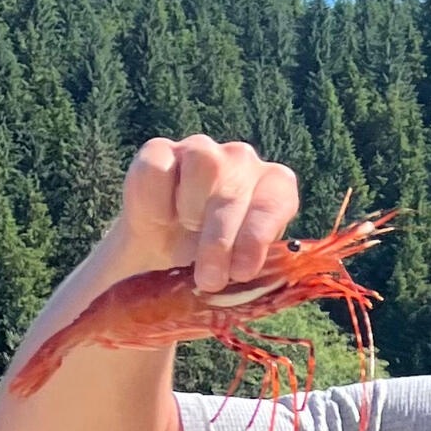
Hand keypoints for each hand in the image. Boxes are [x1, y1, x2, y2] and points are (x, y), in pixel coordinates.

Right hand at [115, 135, 302, 295]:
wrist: (159, 262)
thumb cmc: (209, 269)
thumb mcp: (236, 277)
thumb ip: (248, 273)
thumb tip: (245, 280)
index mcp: (275, 189)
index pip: (275, 200)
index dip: (258, 235)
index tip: (242, 271)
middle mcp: (243, 162)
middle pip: (235, 189)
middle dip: (220, 240)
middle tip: (208, 279)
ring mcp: (201, 150)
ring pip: (204, 165)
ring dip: (193, 211)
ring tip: (186, 237)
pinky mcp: (159, 150)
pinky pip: (158, 167)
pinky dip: (155, 201)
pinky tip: (159, 222)